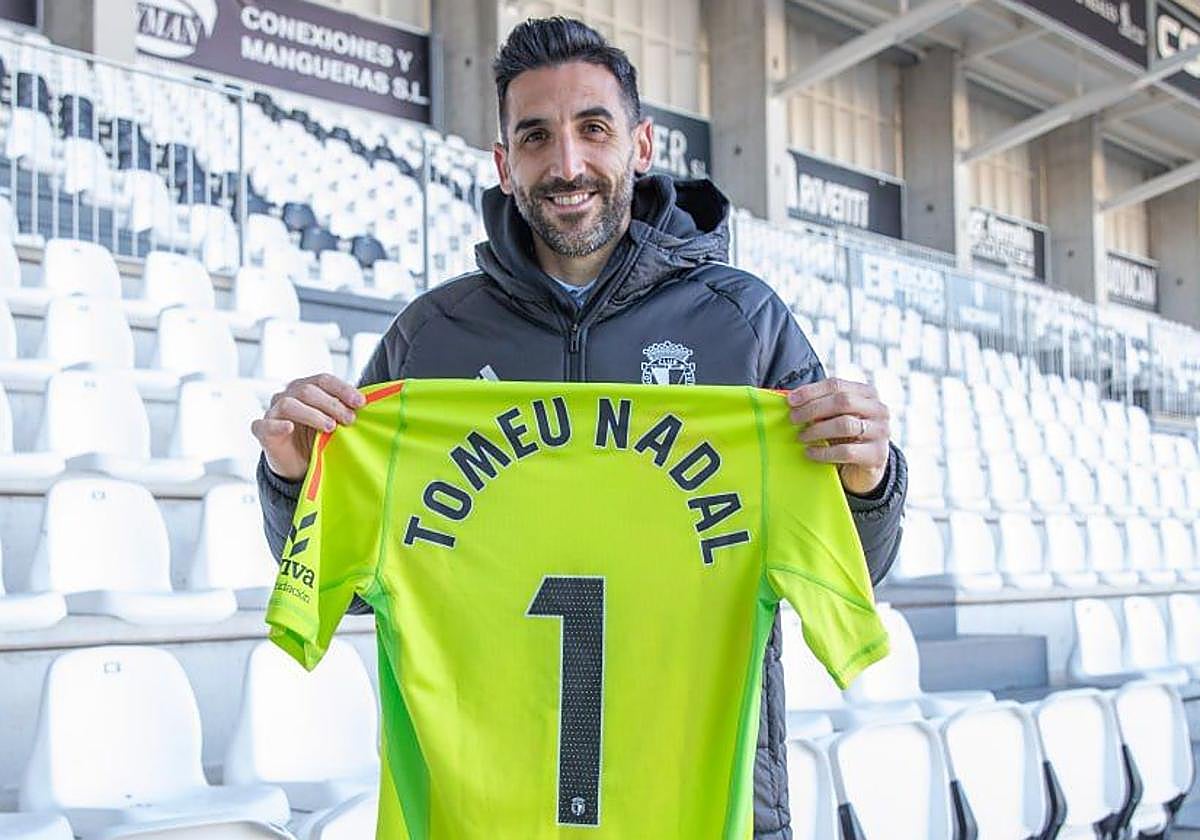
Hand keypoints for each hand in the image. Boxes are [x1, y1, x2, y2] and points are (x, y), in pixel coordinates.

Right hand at [251, 373, 364, 480]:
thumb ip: (345, 410)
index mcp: (307, 388)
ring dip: (313, 414)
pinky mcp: (262, 431)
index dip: (343, 389)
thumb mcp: (335, 422)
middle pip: (308, 391)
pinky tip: (289, 428)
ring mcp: (273, 412)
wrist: (298, 464)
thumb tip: (367, 404)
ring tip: (330, 427)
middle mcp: (289, 395)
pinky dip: (277, 425)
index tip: (361, 402)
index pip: (324, 380)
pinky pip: (264, 425)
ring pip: (289, 404)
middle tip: (350, 419)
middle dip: (332, 404)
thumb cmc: (318, 439)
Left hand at [787, 378, 891, 495]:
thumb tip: (791, 400)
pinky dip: (824, 452)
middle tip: (793, 419)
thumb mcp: (834, 417)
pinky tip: (810, 452)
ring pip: (845, 424)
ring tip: (801, 436)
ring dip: (817, 430)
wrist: (864, 468)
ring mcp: (881, 432)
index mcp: (867, 393)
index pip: (837, 385)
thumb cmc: (845, 437)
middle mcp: (878, 409)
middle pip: (843, 401)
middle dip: (813, 409)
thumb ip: (819, 406)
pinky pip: (846, 451)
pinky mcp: (877, 455)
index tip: (790, 400)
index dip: (811, 391)